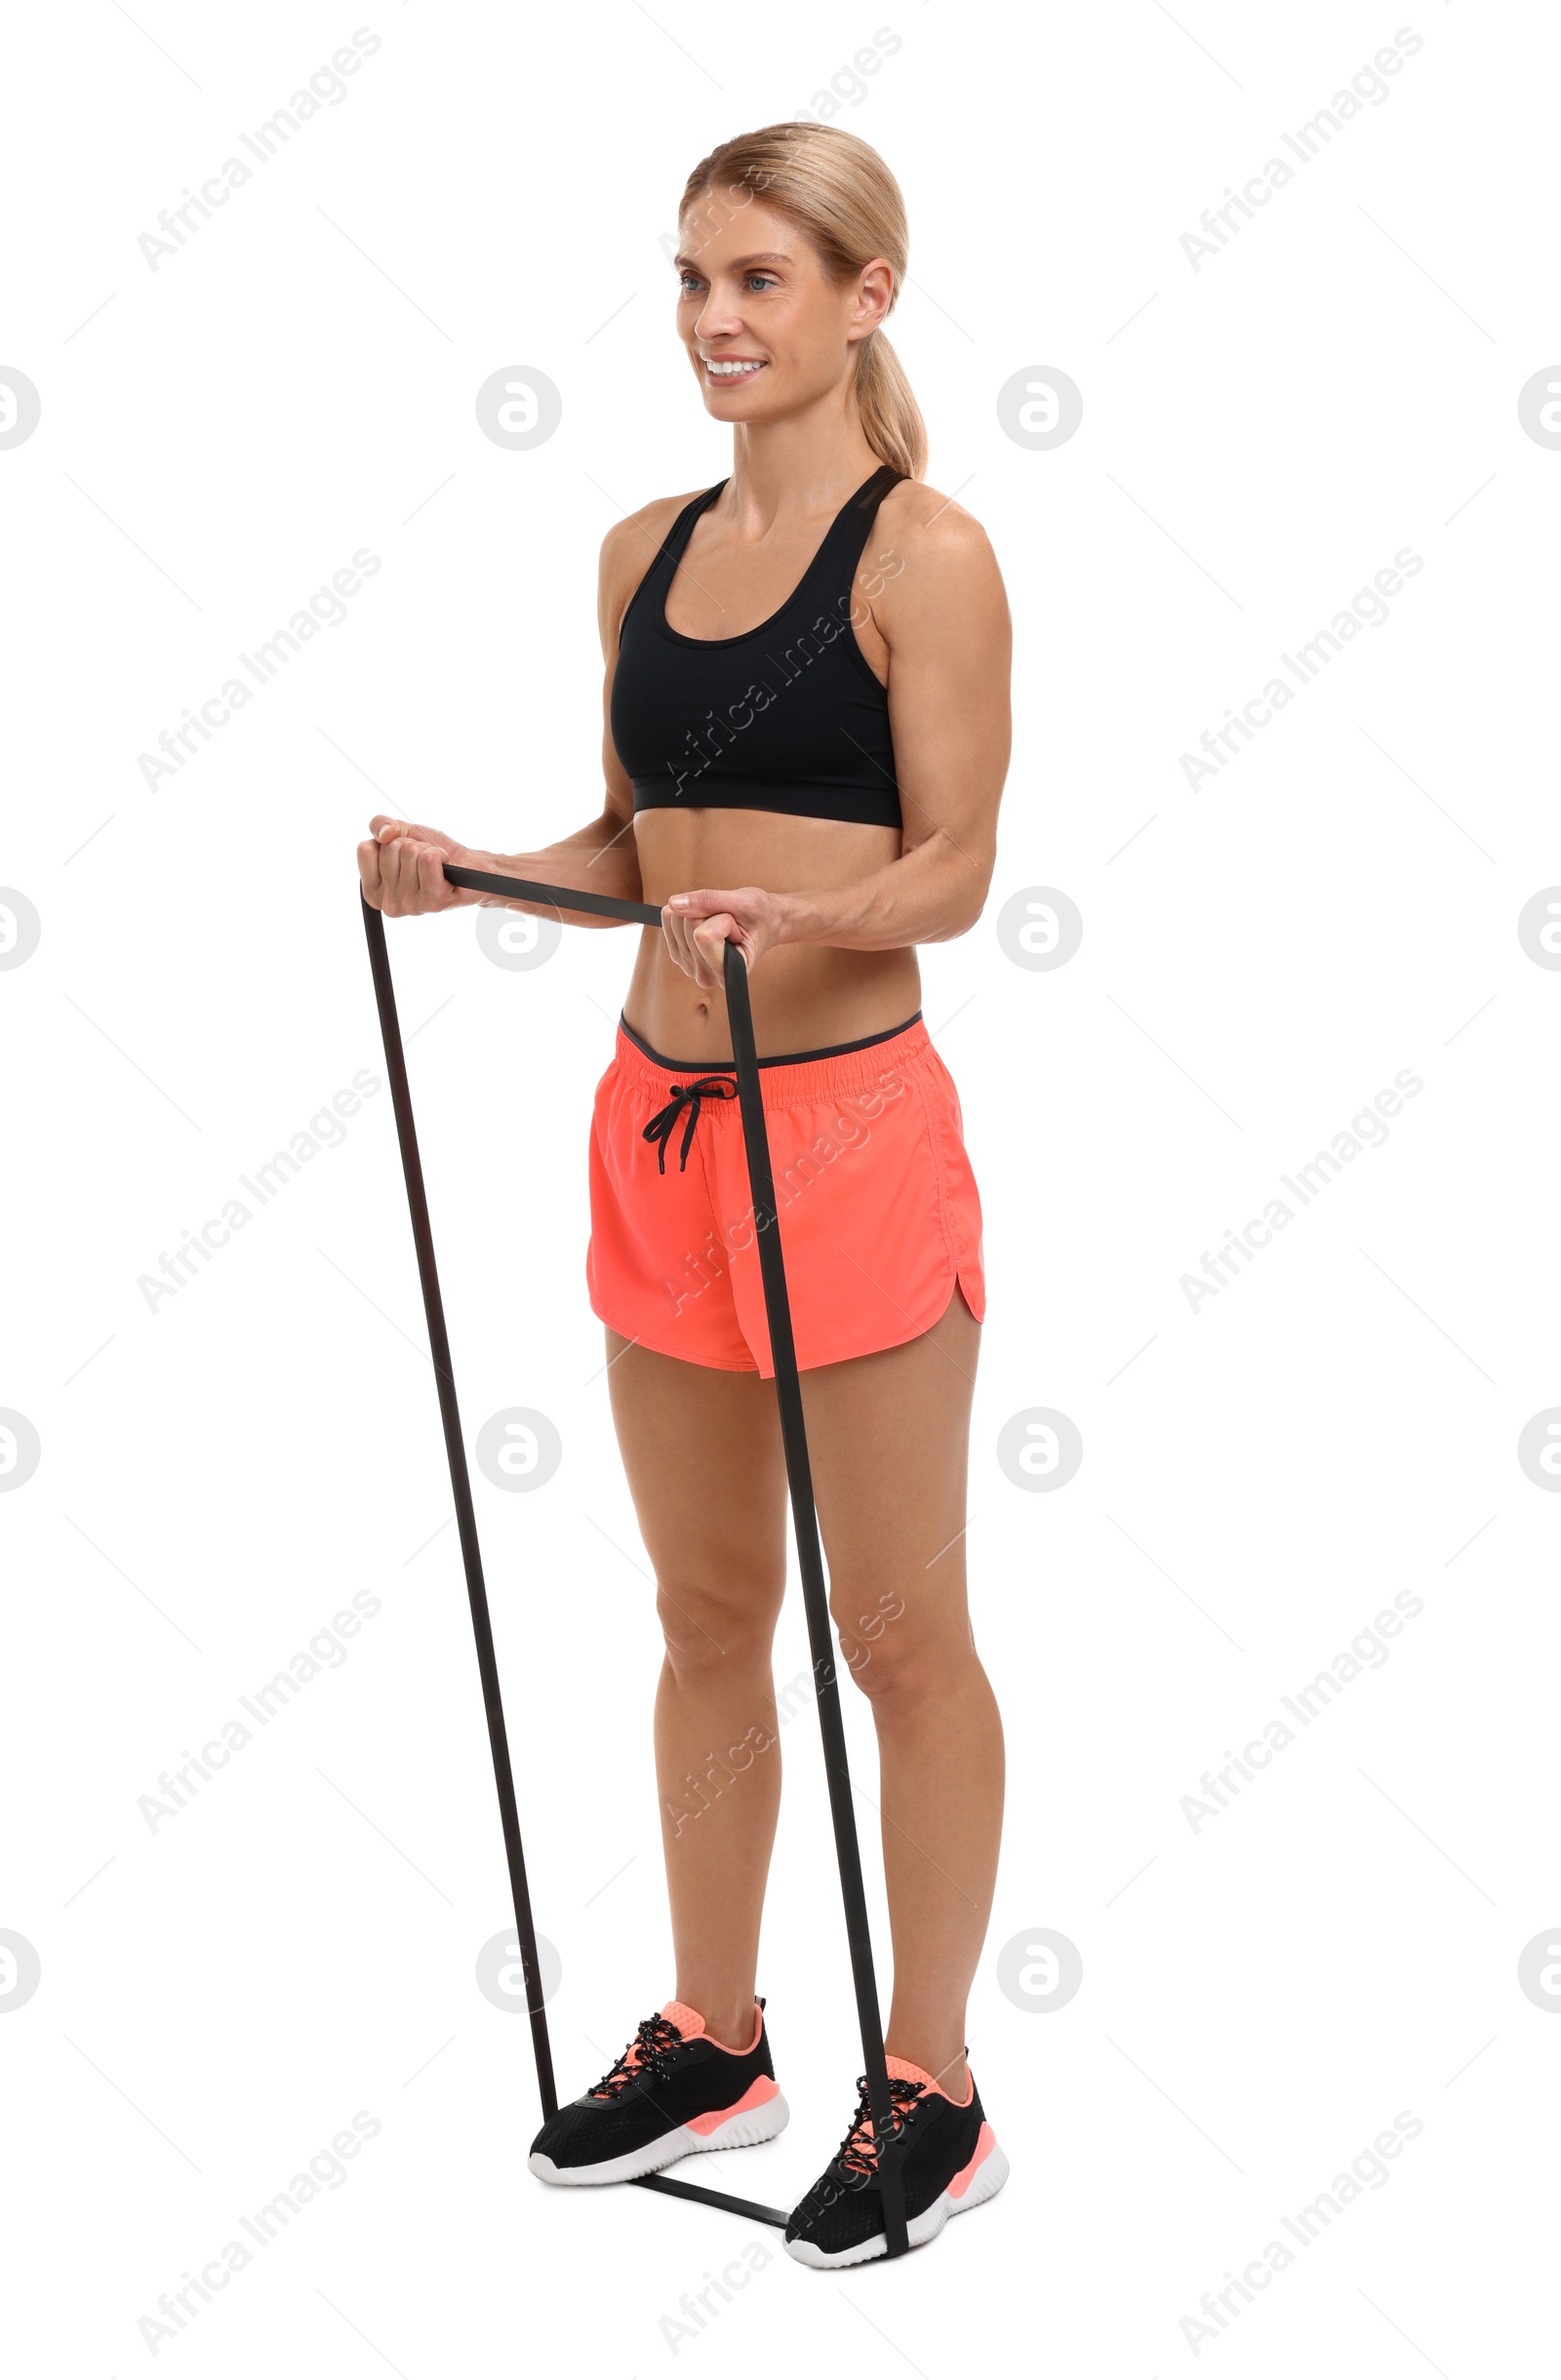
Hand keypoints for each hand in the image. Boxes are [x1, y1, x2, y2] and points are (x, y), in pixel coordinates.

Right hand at [357, 816, 481, 915]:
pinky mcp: (432, 902)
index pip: (365, 849)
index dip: (387, 840)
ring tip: (436, 865)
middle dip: (410, 844)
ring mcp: (410, 905)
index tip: (402, 853)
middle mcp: (388, 903)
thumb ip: (380, 825)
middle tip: (423, 860)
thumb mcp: (402, 834)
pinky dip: (440, 855)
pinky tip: (445, 869)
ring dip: (427, 850)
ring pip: (410, 852)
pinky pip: (428, 860)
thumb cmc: (432, 855)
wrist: (467, 867)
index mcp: (374, 891)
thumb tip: (383, 833)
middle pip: (390, 849)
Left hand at [661, 886, 792, 990]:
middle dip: (711, 914)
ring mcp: (689, 966)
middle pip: (688, 925)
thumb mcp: (745, 902)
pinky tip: (706, 922)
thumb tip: (675, 903)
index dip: (723, 919)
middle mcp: (705, 976)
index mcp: (728, 973)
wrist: (764, 922)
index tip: (739, 929)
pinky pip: (668, 917)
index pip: (703, 936)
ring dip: (700, 912)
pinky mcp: (677, 953)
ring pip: (676, 918)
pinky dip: (687, 910)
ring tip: (721, 924)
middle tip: (730, 923)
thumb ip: (711, 901)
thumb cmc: (761, 916)